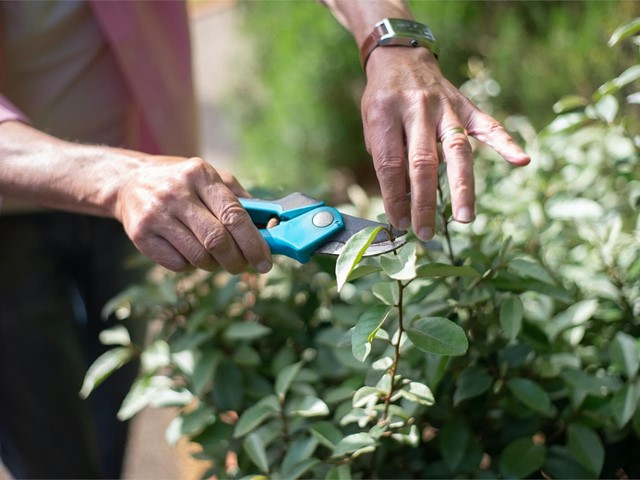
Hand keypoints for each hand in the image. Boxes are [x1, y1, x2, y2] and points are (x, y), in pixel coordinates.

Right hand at [115, 156, 271, 273]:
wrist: (129, 182)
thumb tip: (272, 229)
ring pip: (198, 256)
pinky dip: (191, 265)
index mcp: (200, 174)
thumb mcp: (211, 178)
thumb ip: (240, 200)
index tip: (265, 262)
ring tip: (214, 256)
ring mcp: (156, 215)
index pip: (234, 215)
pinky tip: (188, 251)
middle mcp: (176, 193)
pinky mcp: (141, 236)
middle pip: (217, 240)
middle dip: (236, 260)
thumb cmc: (183, 184)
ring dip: (214, 264)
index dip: (253, 243)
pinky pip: (178, 264)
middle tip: (243, 266)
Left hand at [361, 47, 530, 240]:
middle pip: (423, 161)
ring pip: (456, 149)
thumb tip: (400, 201)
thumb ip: (385, 156)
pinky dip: (505, 143)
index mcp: (386, 113)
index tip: (399, 222)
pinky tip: (521, 161)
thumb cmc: (382, 100)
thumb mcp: (371, 124)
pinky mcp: (466, 105)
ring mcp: (445, 106)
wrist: (400, 58)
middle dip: (423, 201)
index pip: (390, 163)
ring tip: (464, 217)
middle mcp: (417, 108)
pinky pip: (488, 125)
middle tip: (425, 232)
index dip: (395, 196)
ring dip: (461, 186)